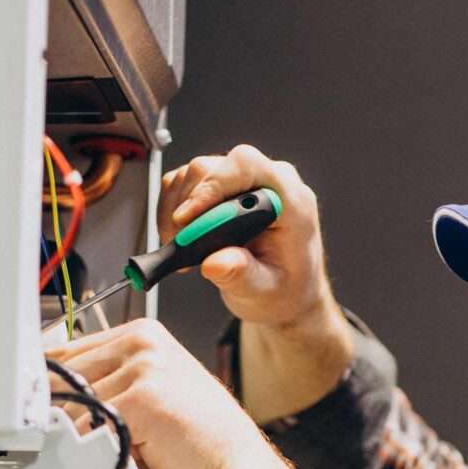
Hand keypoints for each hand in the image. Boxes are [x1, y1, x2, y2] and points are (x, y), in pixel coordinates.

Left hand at [47, 317, 353, 468]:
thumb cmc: (199, 443)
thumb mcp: (152, 398)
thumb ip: (111, 386)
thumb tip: (56, 398)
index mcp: (144, 336)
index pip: (69, 351)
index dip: (50, 385)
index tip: (38, 408)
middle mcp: (142, 343)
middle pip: (64, 374)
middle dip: (58, 411)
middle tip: (66, 440)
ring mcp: (142, 366)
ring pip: (72, 403)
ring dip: (77, 435)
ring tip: (106, 453)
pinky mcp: (140, 397)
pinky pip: (86, 425)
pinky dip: (89, 448)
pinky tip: (113, 458)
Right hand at [159, 145, 353, 422]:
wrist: (289, 301)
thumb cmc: (284, 297)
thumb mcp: (265, 294)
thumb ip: (243, 276)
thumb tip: (219, 262)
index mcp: (290, 200)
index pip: (248, 168)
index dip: (212, 187)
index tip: (189, 220)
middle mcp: (271, 184)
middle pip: (217, 166)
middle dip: (190, 200)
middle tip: (178, 239)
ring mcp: (248, 187)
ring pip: (198, 174)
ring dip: (179, 207)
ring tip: (180, 246)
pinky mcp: (227, 195)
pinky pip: (191, 188)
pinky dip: (178, 211)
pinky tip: (181, 242)